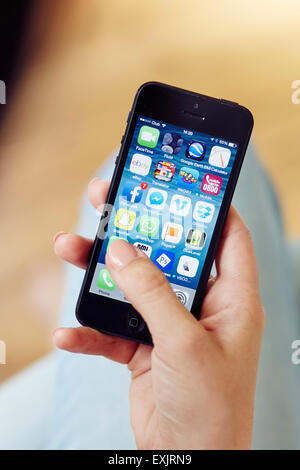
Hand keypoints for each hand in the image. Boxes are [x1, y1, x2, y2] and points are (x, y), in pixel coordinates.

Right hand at [53, 178, 264, 449]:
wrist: (188, 461)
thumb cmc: (209, 406)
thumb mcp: (183, 343)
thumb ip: (152, 294)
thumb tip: (121, 251)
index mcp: (231, 301)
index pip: (227, 240)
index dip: (208, 209)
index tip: (180, 184)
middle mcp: (201, 308)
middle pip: (167, 256)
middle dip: (136, 231)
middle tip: (107, 201)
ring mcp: (170, 327)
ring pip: (133, 287)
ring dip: (100, 273)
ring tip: (69, 248)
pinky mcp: (145, 349)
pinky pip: (114, 329)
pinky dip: (91, 330)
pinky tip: (69, 333)